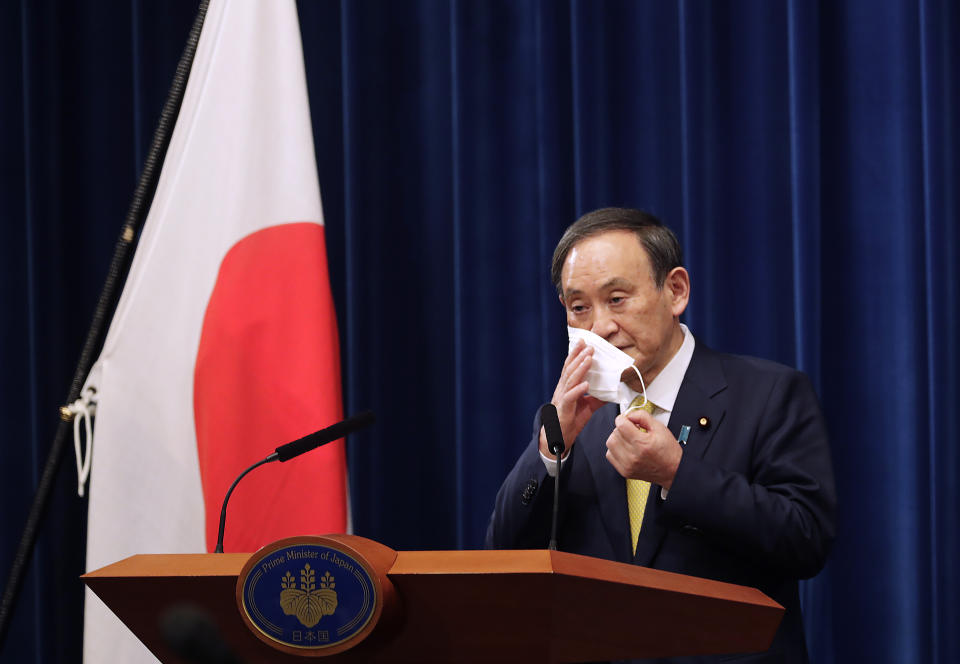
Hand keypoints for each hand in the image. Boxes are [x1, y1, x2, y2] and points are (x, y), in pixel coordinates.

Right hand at [539, 340, 604, 456]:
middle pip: (570, 369)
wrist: (559, 437)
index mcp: (567, 386)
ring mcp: (561, 398)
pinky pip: (570, 398)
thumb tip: (611, 391)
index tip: (584, 343)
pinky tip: (585, 385)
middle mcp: (562, 389)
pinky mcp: (563, 409)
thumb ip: (597, 398)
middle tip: (590, 346)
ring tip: (588, 359)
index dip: (576, 354)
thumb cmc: (571, 420)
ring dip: (580, 369)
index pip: (570, 367)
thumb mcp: (588, 406)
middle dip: (579, 356)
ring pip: (570, 380)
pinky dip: (578, 390)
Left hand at [605, 407, 682, 488]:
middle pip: (614, 433)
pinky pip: (610, 455)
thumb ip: (642, 416)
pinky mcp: (624, 471)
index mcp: (642, 444)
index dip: (624, 418)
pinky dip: (616, 449)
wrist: (673, 470)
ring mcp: (627, 465)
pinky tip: (626, 448)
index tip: (628, 420)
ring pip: (610, 444)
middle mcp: (633, 456)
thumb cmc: (668, 451)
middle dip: (622, 428)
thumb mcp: (659, 427)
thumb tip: (629, 414)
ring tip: (629, 439)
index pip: (621, 425)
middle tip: (632, 430)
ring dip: (617, 438)